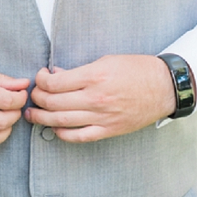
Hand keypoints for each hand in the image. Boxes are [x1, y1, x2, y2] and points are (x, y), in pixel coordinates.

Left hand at [25, 54, 175, 142]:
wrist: (164, 87)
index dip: (41, 80)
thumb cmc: (136, 69)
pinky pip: (79, 137)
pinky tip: (55, 128)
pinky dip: (62, 134)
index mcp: (95, 76)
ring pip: (62, 122)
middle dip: (37, 99)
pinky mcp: (109, 130)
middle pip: (54, 103)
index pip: (55, 83)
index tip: (40, 77)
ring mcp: (102, 117)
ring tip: (33, 114)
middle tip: (33, 96)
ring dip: (42, 118)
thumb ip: (79, 70)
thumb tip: (56, 74)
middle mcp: (96, 98)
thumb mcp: (106, 60)